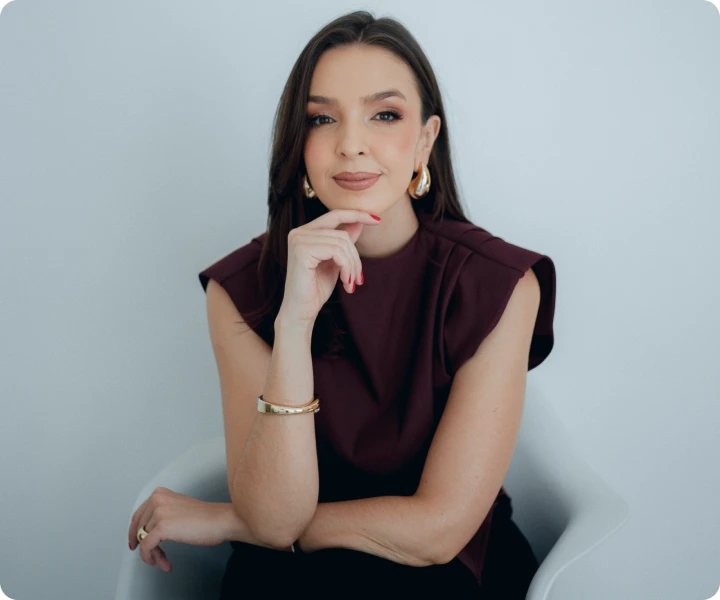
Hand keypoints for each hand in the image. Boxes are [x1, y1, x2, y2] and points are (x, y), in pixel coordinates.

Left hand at [127, 487, 231, 572]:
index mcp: (160, 493)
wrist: (220, 520)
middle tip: (155, 557)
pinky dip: (151, 558)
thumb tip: (145, 533)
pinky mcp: (162, 527)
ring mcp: (159, 512)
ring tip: (164, 561)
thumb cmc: (206, 517)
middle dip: (146, 546)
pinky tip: (163, 562)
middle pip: (138, 529)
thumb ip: (161, 514)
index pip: (138, 515)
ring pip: (143, 540)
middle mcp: (157, 499)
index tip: (135, 542)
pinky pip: (146, 548)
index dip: (135, 532)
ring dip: (154, 554)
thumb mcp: (177, 508)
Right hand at [278, 209, 380, 323]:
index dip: (357, 214)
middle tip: (359, 279)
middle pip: (342, 234)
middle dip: (355, 257)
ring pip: (342, 244)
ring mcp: (299, 240)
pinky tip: (345, 283)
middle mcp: (298, 232)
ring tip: (351, 283)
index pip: (334, 214)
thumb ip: (343, 242)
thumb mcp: (335, 261)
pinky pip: (337, 252)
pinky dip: (347, 268)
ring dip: (352, 266)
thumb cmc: (316, 288)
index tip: (377, 220)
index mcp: (304, 232)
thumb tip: (359, 222)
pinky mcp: (302, 251)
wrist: (301, 311)